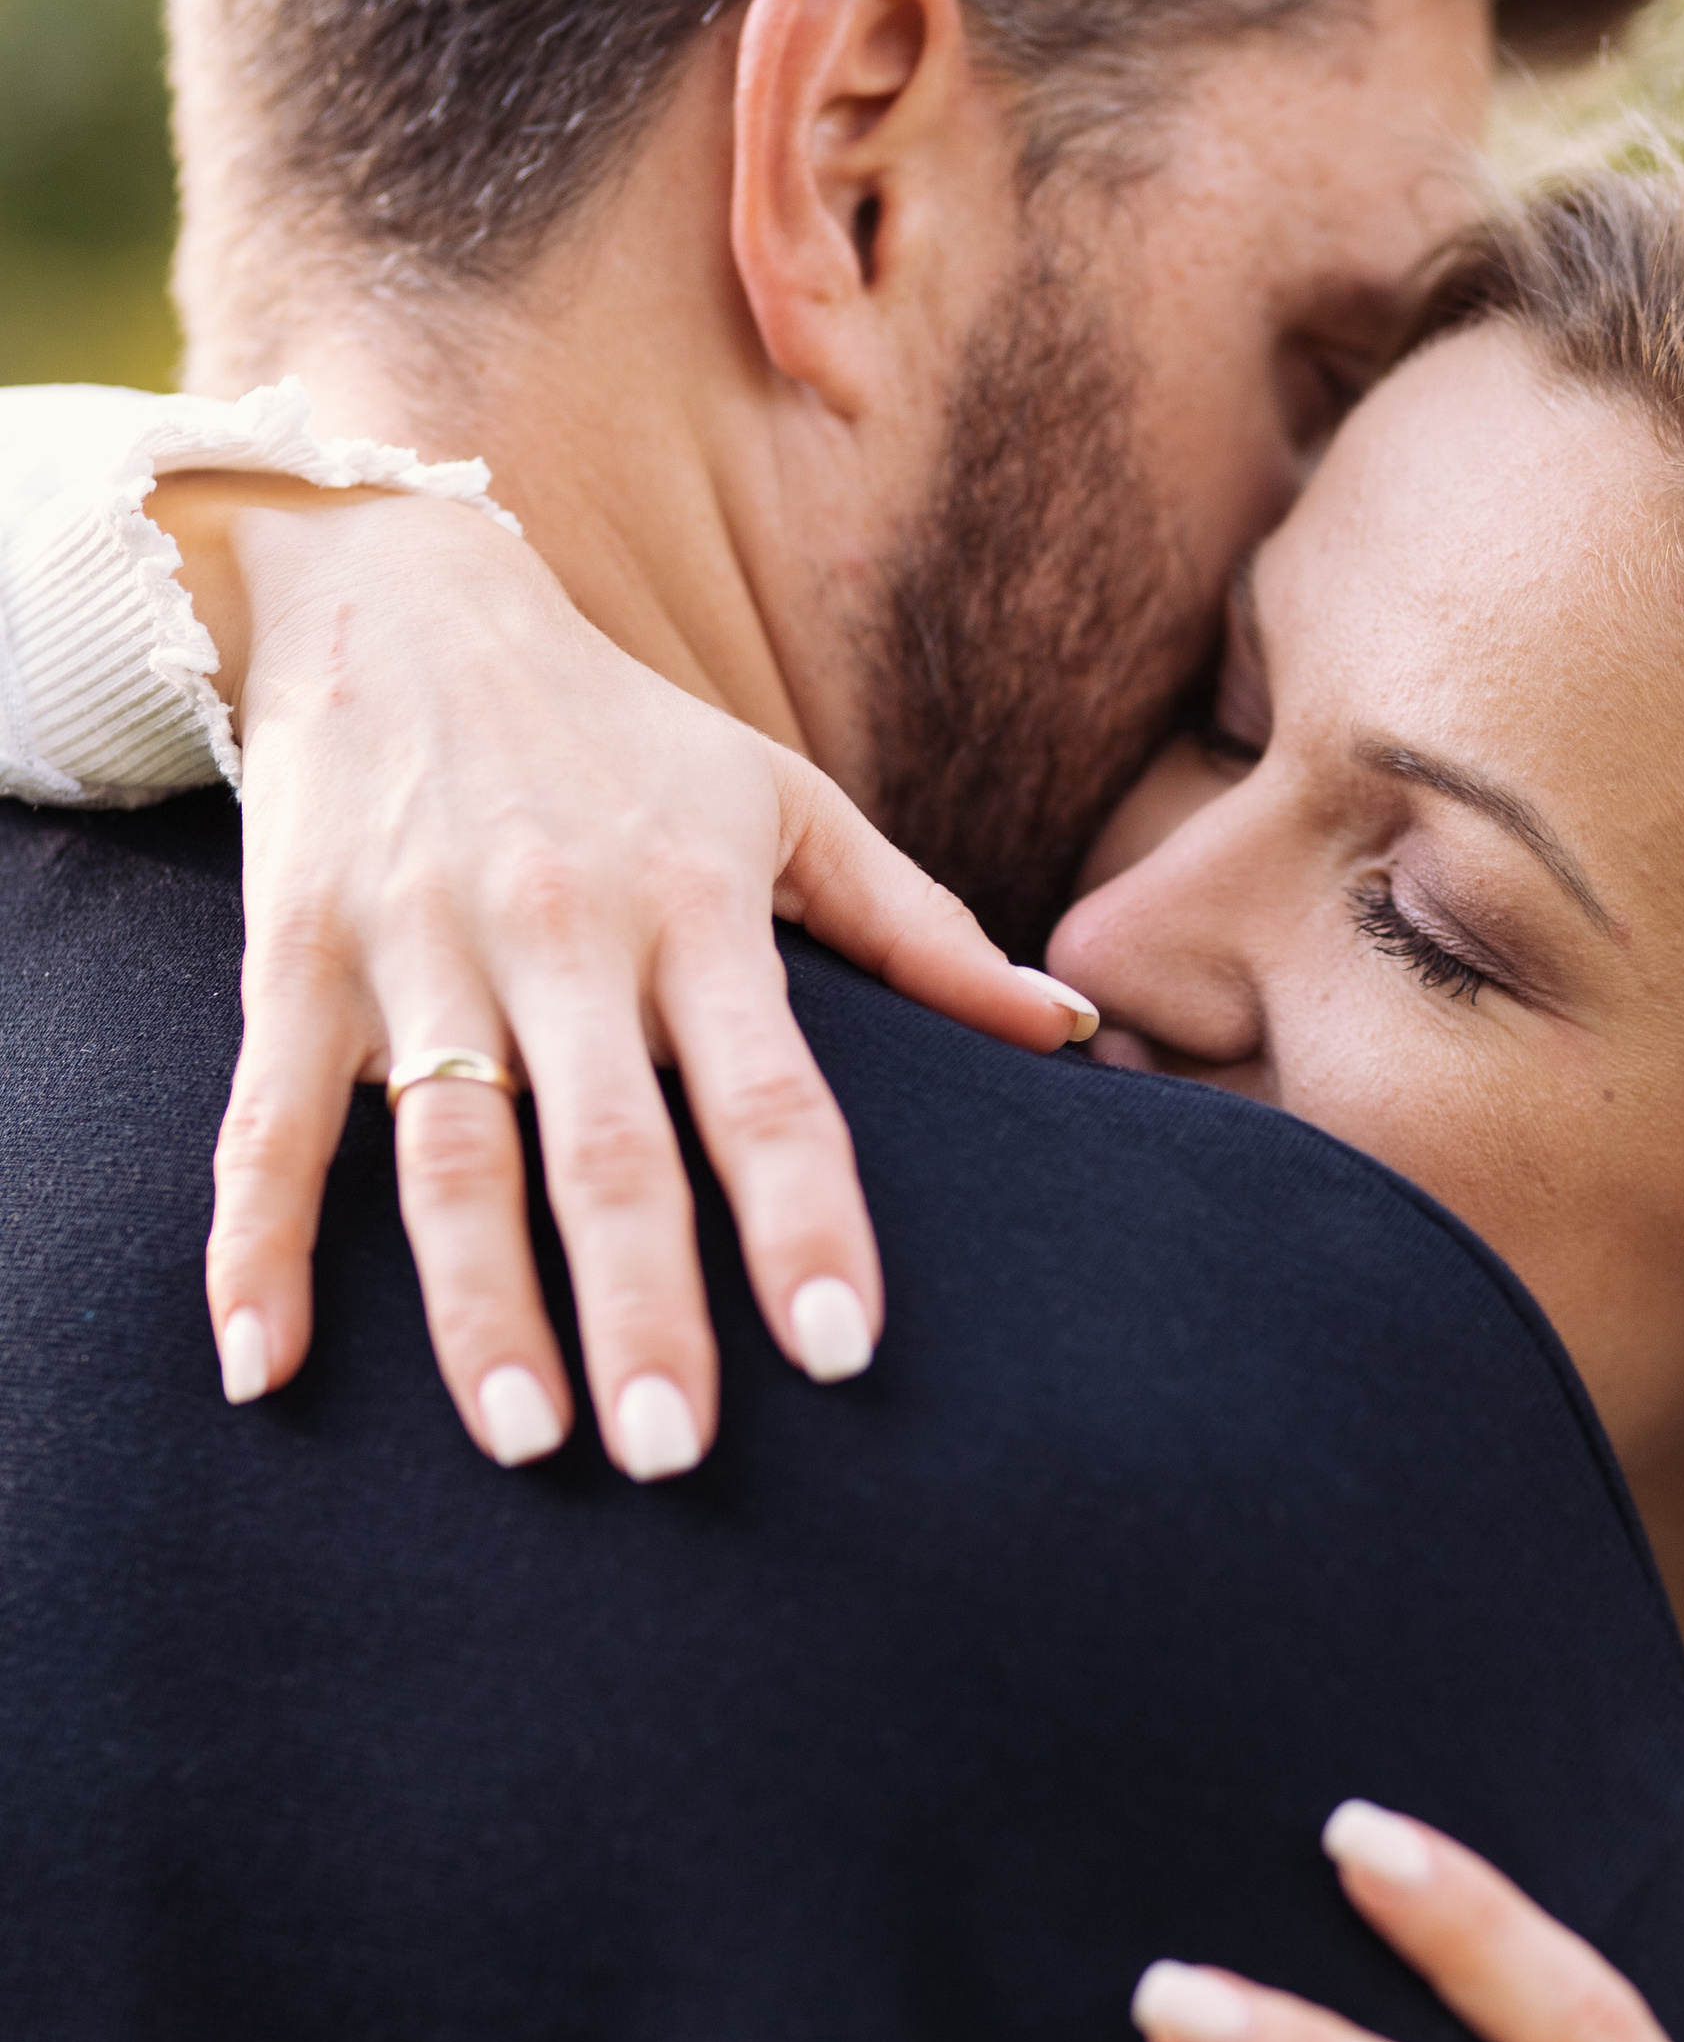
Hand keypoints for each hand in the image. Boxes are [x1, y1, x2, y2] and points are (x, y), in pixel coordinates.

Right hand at [157, 479, 1094, 1474]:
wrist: (391, 589)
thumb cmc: (618, 732)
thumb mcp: (781, 801)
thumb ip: (921, 931)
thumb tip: (1072, 1034)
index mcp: (693, 906)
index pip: (767, 1087)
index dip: (803, 1218)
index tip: (840, 1350)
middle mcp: (559, 934)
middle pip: (606, 1149)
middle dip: (642, 1306)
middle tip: (672, 1452)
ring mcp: (418, 951)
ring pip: (446, 1155)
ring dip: (477, 1307)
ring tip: (523, 1442)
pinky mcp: (292, 960)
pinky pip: (270, 1123)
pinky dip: (252, 1248)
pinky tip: (262, 1370)